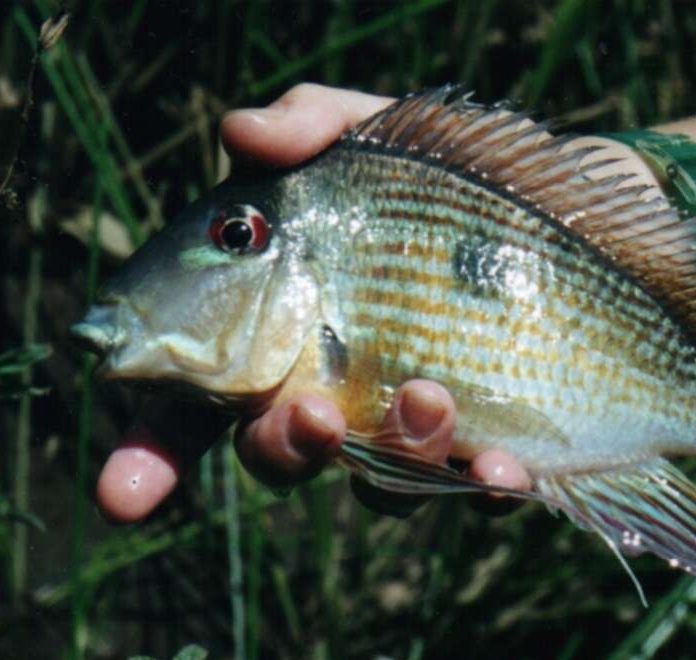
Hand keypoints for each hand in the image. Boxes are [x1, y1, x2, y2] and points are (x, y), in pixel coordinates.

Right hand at [96, 85, 529, 522]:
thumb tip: (240, 131)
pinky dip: (486, 488)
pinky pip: (477, 489)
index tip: (123, 498)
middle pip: (276, 450)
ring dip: (394, 453)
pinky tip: (504, 470)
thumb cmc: (455, 168)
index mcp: (276, 327)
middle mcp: (333, 386)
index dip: (149, 454)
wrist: (573, 199)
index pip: (188, 402)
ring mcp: (411, 423)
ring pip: (378, 477)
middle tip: (310, 414)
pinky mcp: (492, 440)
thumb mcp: (382, 130)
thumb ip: (310, 125)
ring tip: (429, 397)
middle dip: (281, 448)